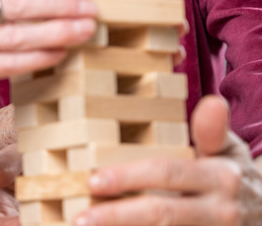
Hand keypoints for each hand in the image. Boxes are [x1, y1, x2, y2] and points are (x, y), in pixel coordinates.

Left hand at [75, 95, 261, 224]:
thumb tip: (211, 102)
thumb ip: (212, 131)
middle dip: (117, 216)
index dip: (129, 177)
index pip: (167, 173)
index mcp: (220, 177)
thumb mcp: (230, 151)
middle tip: (81, 218)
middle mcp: (219, 210)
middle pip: (161, 212)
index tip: (93, 180)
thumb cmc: (233, 176)